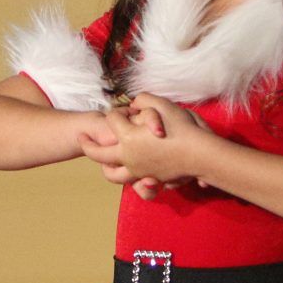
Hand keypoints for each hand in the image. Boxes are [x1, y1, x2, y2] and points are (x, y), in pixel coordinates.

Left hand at [81, 95, 211, 191]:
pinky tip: (125, 169)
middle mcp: (128, 156)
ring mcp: (137, 170)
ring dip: (103, 166)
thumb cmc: (183, 128)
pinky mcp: (149, 178)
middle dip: (87, 144)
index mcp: (128, 135)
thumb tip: (134, 103)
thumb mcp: (163, 105)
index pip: (112, 119)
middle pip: (98, 152)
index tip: (125, 110)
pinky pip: (131, 181)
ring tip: (100, 161)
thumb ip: (145, 100)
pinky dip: (125, 176)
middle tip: (81, 138)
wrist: (201, 155)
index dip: (118, 111)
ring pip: (111, 173)